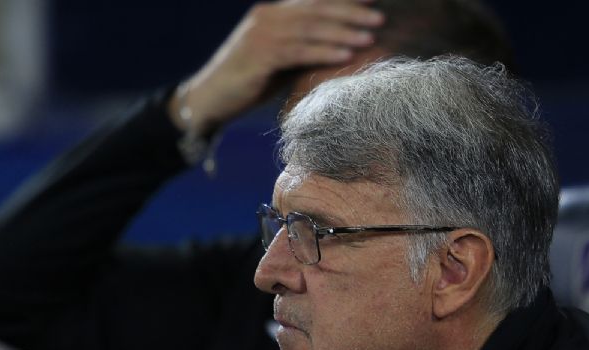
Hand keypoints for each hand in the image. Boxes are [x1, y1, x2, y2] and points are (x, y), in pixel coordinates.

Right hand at [169, 0, 383, 134]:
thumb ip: (300, 48)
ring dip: (343, 32)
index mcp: (271, 14)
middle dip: (350, 13)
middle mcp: (267, 17)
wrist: (209, 100)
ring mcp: (262, 34)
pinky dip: (324, 52)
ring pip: (310, 29)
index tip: (373, 0)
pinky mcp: (260, 55)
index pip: (314, 3)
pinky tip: (346, 56)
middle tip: (379, 17)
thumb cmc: (247, 83)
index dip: (343, 0)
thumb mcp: (277, 60)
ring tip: (370, 37)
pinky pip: (299, 51)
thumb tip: (336, 48)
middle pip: (316, 11)